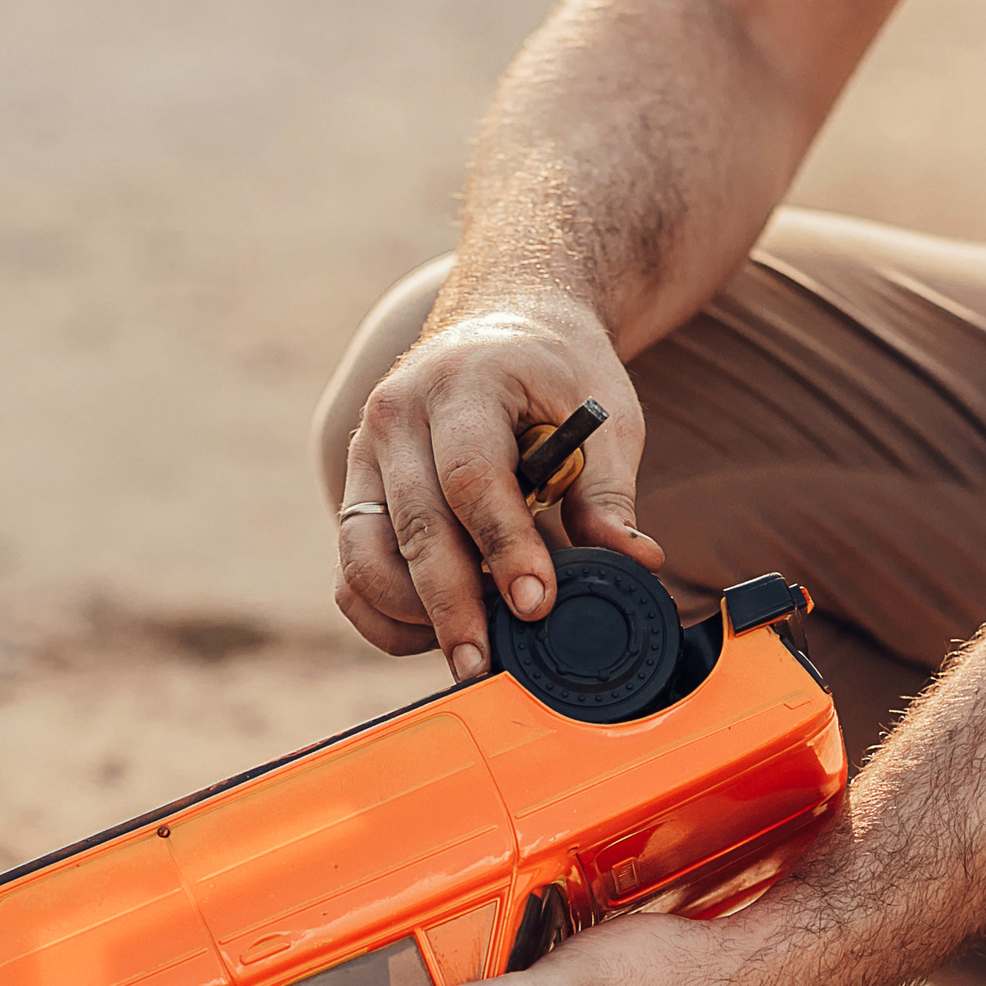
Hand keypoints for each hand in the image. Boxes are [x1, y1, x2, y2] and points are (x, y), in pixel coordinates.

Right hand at [334, 296, 666, 679]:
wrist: (499, 320)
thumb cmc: (554, 371)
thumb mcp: (602, 416)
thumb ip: (609, 492)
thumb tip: (635, 560)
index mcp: (463, 382)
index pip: (473, 475)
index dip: (504, 546)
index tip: (535, 603)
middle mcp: (398, 415)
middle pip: (415, 527)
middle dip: (451, 606)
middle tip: (483, 664)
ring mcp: (366, 456)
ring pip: (365, 558)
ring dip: (413, 616)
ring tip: (469, 649)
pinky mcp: (356, 493)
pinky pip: (350, 573)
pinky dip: (385, 616)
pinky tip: (434, 634)